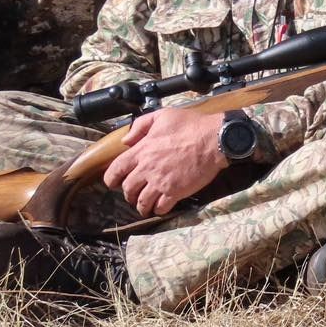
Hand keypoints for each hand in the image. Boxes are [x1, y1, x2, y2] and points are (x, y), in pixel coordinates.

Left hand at [103, 108, 228, 216]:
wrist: (214, 139)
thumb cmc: (191, 125)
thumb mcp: (163, 116)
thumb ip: (140, 126)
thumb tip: (126, 141)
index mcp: (142, 151)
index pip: (116, 170)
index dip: (111, 179)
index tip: (113, 183)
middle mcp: (147, 169)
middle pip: (128, 189)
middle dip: (129, 194)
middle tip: (133, 195)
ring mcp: (161, 182)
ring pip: (142, 202)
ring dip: (141, 206)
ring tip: (145, 206)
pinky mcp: (175, 192)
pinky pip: (161, 207)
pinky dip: (158, 210)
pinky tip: (160, 207)